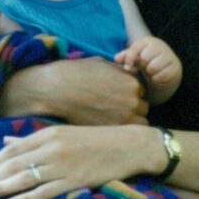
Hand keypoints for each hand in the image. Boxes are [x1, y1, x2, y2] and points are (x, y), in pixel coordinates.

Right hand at [0, 57, 148, 123]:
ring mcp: (122, 119)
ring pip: (137, 124)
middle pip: (142, 108)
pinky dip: (118, 132)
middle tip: (114, 107)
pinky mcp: (110, 132)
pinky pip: (124, 135)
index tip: (119, 95)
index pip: (142, 91)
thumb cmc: (77, 73)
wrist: (55, 89)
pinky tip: (104, 124)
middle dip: (132, 107)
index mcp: (132, 83)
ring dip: (128, 121)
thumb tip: (133, 74)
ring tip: (110, 117)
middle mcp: (132, 101)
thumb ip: (122, 71)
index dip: (131, 93)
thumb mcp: (103, 64)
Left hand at [0, 123, 157, 198]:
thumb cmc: (94, 141)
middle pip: (15, 165)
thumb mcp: (61, 135)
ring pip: (26, 178)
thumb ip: (32, 140)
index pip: (13, 150)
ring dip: (2, 189)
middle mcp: (53, 148)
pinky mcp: (75, 181)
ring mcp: (64, 165)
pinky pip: (46, 191)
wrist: (128, 147)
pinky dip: (27, 198)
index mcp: (48, 134)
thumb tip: (5, 141)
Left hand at [115, 35, 180, 85]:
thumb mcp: (136, 57)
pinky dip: (156, 79)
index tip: (127, 67)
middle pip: (144, 59)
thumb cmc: (147, 62)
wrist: (167, 70)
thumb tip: (115, 58)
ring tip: (151, 72)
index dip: (129, 59)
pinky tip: (158, 76)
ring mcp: (169, 56)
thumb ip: (126, 56)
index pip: (136, 48)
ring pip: (152, 68)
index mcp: (148, 41)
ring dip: (149, 73)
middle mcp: (160, 45)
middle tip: (145, 67)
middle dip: (142, 66)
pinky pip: (160, 76)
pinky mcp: (175, 67)